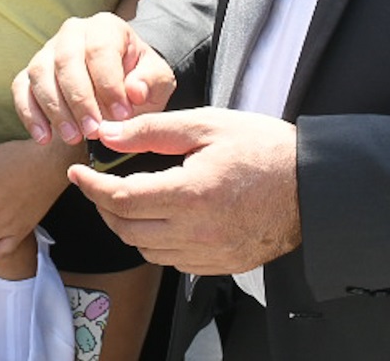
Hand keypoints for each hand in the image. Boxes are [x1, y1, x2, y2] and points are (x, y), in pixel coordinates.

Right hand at [11, 12, 174, 145]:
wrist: (121, 82)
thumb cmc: (140, 79)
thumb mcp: (158, 78)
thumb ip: (151, 82)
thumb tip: (135, 91)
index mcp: (105, 27)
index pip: (100, 50)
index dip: (108, 84)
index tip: (121, 116)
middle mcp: (72, 32)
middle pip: (66, 61)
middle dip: (79, 100)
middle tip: (94, 132)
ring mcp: (48, 51)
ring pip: (40, 73)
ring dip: (54, 108)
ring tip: (73, 138)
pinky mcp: (31, 72)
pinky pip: (21, 88)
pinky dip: (29, 113)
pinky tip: (43, 137)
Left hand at [66, 108, 299, 275]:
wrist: (313, 183)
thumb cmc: (262, 147)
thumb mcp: (204, 124)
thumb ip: (150, 130)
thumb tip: (106, 134)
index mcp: (191, 194)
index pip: (120, 199)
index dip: (90, 186)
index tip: (76, 171)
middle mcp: (198, 232)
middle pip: (127, 229)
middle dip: (104, 206)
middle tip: (98, 182)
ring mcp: (212, 254)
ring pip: (147, 250)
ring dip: (129, 225)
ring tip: (128, 197)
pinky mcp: (224, 265)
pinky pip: (175, 262)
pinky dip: (157, 242)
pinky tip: (161, 217)